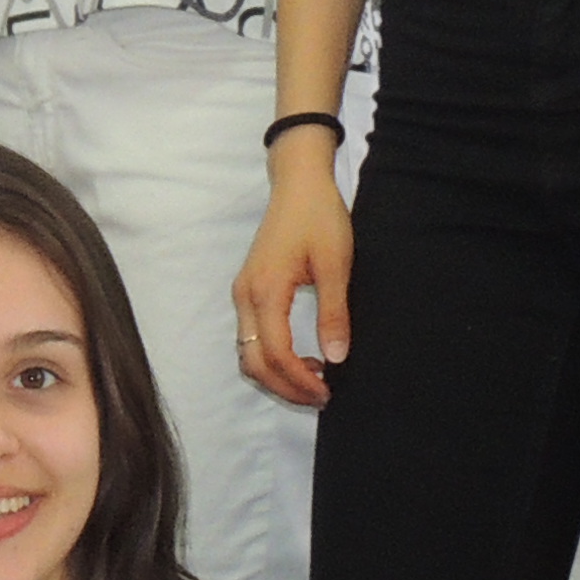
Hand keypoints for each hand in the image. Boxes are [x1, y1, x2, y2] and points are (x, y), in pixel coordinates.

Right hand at [232, 147, 349, 409]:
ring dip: (276, 374)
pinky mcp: (248, 290)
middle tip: (321, 396)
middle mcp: (245, 297)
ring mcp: (243, 293)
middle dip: (284, 387)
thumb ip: (334, 313)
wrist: (298, 183)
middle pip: (253, 362)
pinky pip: (251, 338)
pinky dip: (271, 357)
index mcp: (265, 291)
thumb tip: (337, 357)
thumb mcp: (335, 264)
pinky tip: (301, 356)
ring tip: (314, 378)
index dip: (300, 381)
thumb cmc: (319, 217)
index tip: (327, 392)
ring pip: (247, 353)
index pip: (275, 354)